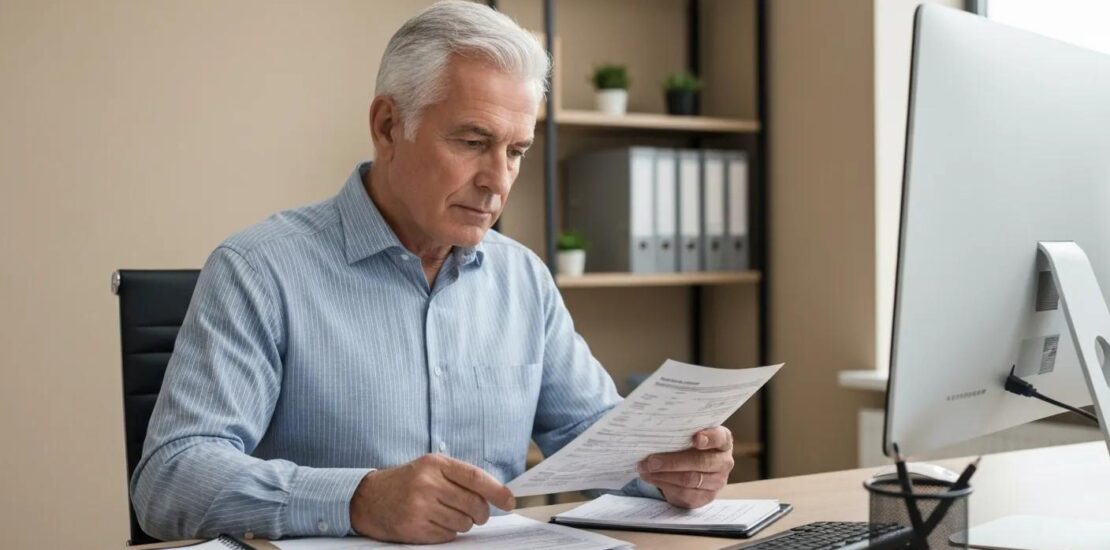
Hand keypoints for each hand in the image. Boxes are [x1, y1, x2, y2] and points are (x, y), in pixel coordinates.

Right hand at [349, 453, 514, 543]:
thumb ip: (459, 477)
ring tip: (448, 515)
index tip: (509, 501)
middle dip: (482, 513)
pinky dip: (448, 532)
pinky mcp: (414, 528)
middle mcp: (427, 484)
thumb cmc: (407, 482)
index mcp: (435, 464)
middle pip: (474, 504)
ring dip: (464, 523)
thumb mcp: (430, 468)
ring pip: (463, 523)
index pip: (476, 478)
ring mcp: (420, 507)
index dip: (497, 491)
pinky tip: (435, 523)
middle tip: (478, 515)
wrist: (368, 499)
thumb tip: (496, 494)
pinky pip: (448, 535)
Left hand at [637, 426, 734, 508]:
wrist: (695, 467)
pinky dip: (666, 486)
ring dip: (664, 476)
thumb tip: (654, 433)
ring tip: (646, 470)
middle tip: (651, 461)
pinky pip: (686, 494)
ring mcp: (718, 481)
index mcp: (723, 441)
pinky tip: (653, 479)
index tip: (696, 439)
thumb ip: (680, 433)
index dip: (709, 438)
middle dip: (672, 462)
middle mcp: (724, 462)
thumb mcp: (688, 436)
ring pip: (690, 480)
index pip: (719, 438)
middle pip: (701, 462)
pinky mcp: (707, 497)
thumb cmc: (689, 446)